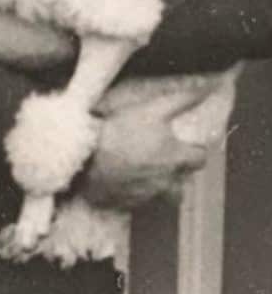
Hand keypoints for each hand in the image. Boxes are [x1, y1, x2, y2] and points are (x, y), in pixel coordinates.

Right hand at [82, 83, 210, 207]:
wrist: (84, 157)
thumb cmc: (121, 132)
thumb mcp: (153, 109)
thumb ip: (183, 100)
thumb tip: (209, 88)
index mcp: (176, 160)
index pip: (200, 159)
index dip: (195, 151)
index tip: (187, 145)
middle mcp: (165, 183)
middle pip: (182, 187)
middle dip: (179, 177)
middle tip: (166, 163)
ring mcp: (145, 197)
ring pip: (160, 198)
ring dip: (158, 189)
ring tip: (145, 175)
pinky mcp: (123, 204)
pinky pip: (136, 203)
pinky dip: (134, 194)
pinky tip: (124, 181)